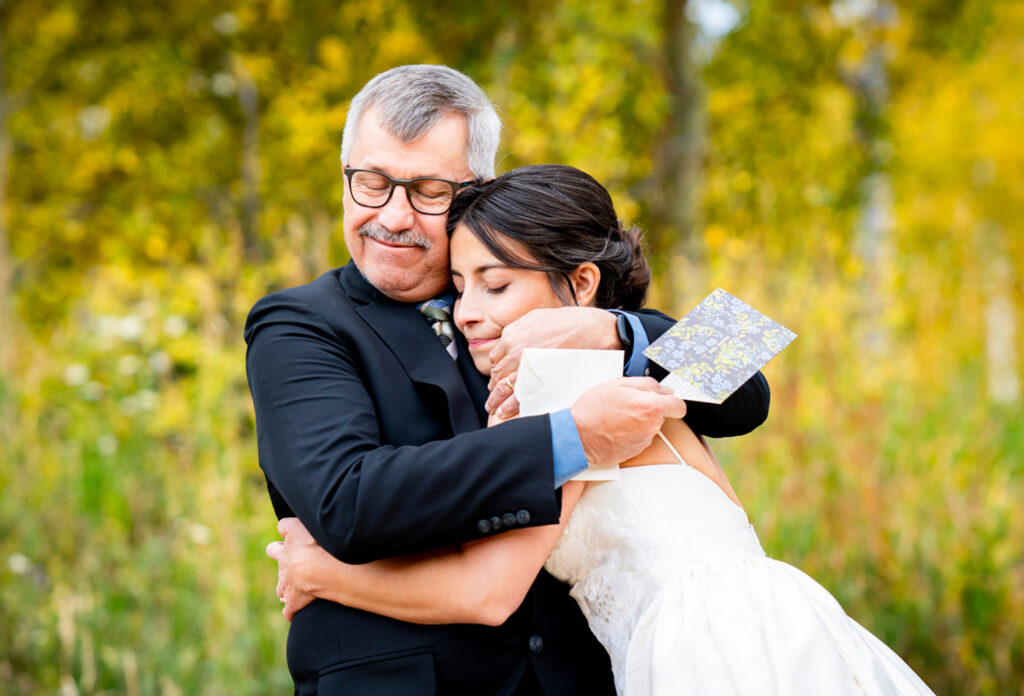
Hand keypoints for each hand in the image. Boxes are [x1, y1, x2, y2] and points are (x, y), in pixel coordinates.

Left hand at [265, 517, 326, 621]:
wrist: (328, 569)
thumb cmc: (332, 541)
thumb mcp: (328, 520)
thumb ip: (325, 514)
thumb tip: (336, 500)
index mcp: (294, 534)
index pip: (285, 526)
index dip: (290, 528)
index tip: (295, 529)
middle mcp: (286, 556)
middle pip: (274, 550)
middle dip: (278, 552)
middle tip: (289, 553)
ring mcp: (288, 579)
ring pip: (279, 582)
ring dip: (284, 583)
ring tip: (292, 585)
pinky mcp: (295, 599)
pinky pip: (288, 608)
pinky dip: (290, 610)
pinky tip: (293, 613)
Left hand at [487, 307, 618, 416]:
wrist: (593, 329)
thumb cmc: (569, 321)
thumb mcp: (537, 317)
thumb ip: (519, 328)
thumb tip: (509, 338)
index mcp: (512, 335)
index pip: (495, 358)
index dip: (496, 370)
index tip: (497, 379)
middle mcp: (515, 350)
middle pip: (497, 374)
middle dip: (494, 387)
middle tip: (492, 398)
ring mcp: (526, 366)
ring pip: (504, 387)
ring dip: (497, 400)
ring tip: (494, 409)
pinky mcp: (540, 379)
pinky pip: (520, 395)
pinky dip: (511, 405)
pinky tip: (505, 413)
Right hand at [570, 377, 685, 467]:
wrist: (577, 436)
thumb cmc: (592, 410)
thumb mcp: (618, 384)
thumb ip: (646, 384)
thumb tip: (662, 389)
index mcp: (650, 406)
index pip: (679, 406)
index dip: (673, 402)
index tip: (667, 400)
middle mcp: (650, 426)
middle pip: (662, 416)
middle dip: (651, 410)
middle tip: (630, 404)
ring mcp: (643, 441)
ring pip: (650, 428)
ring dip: (640, 422)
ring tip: (619, 417)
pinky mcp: (635, 451)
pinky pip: (640, 439)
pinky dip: (632, 434)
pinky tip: (616, 428)